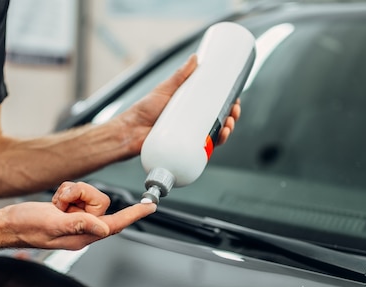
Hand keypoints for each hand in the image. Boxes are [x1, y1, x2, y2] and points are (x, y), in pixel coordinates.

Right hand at [3, 184, 155, 250]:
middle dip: (81, 195)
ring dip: (70, 194)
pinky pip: (76, 193)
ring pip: (87, 194)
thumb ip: (78, 225)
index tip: (151, 206)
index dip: (134, 214)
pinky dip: (64, 193)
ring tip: (56, 205)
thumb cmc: (26, 227)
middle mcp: (83, 228)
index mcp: (84, 236)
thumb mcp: (52, 225)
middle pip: (99, 201)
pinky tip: (54, 203)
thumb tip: (103, 228)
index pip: (115, 224)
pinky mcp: (69, 211)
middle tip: (62, 203)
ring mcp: (76, 219)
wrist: (8, 224)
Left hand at [115, 54, 241, 156]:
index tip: (236, 99)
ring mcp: (189, 137)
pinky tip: (220, 137)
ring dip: (227, 130)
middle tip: (233, 112)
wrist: (130, 131)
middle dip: (231, 117)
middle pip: (219, 121)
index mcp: (191, 109)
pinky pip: (205, 149)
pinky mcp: (185, 149)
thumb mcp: (165, 89)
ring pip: (215, 135)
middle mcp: (192, 124)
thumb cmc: (144, 110)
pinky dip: (216, 144)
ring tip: (227, 124)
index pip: (214, 107)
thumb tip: (196, 57)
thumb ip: (180, 75)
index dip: (228, 104)